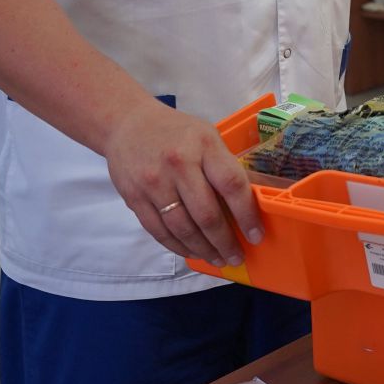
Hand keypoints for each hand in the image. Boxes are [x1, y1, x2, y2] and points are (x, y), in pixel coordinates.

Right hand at [103, 101, 263, 267]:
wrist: (127, 124)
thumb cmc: (175, 131)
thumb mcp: (206, 136)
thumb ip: (222, 167)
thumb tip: (244, 207)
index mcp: (204, 146)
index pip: (231, 185)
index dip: (247, 215)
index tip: (256, 236)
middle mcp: (178, 164)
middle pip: (206, 214)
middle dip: (225, 242)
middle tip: (236, 257)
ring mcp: (154, 182)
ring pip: (182, 228)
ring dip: (203, 250)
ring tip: (217, 259)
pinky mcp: (135, 198)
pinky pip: (159, 231)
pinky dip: (178, 246)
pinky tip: (192, 252)